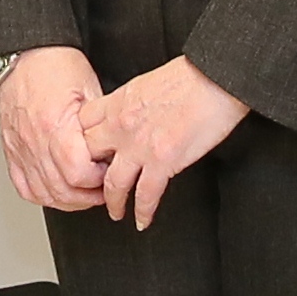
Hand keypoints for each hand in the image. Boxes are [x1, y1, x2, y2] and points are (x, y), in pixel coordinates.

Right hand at [0, 46, 110, 211]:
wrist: (25, 54)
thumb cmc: (55, 65)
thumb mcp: (90, 90)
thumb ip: (101, 125)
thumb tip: (116, 149)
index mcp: (55, 126)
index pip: (79, 175)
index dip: (100, 180)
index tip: (110, 172)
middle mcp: (34, 141)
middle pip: (62, 190)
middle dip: (88, 196)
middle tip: (103, 187)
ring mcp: (20, 149)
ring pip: (43, 194)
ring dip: (68, 199)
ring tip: (84, 191)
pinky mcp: (12, 151)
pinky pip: (24, 187)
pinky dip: (42, 195)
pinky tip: (56, 192)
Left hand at [83, 55, 249, 231]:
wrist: (215, 78)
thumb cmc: (190, 76)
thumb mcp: (145, 83)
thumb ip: (130, 103)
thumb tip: (130, 115)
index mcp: (117, 103)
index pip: (82, 125)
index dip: (81, 141)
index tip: (87, 152)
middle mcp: (120, 126)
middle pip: (89, 156)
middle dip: (91, 172)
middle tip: (96, 185)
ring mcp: (139, 146)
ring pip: (112, 183)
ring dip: (113, 202)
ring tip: (116, 212)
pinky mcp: (162, 162)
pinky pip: (146, 195)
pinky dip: (143, 211)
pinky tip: (143, 219)